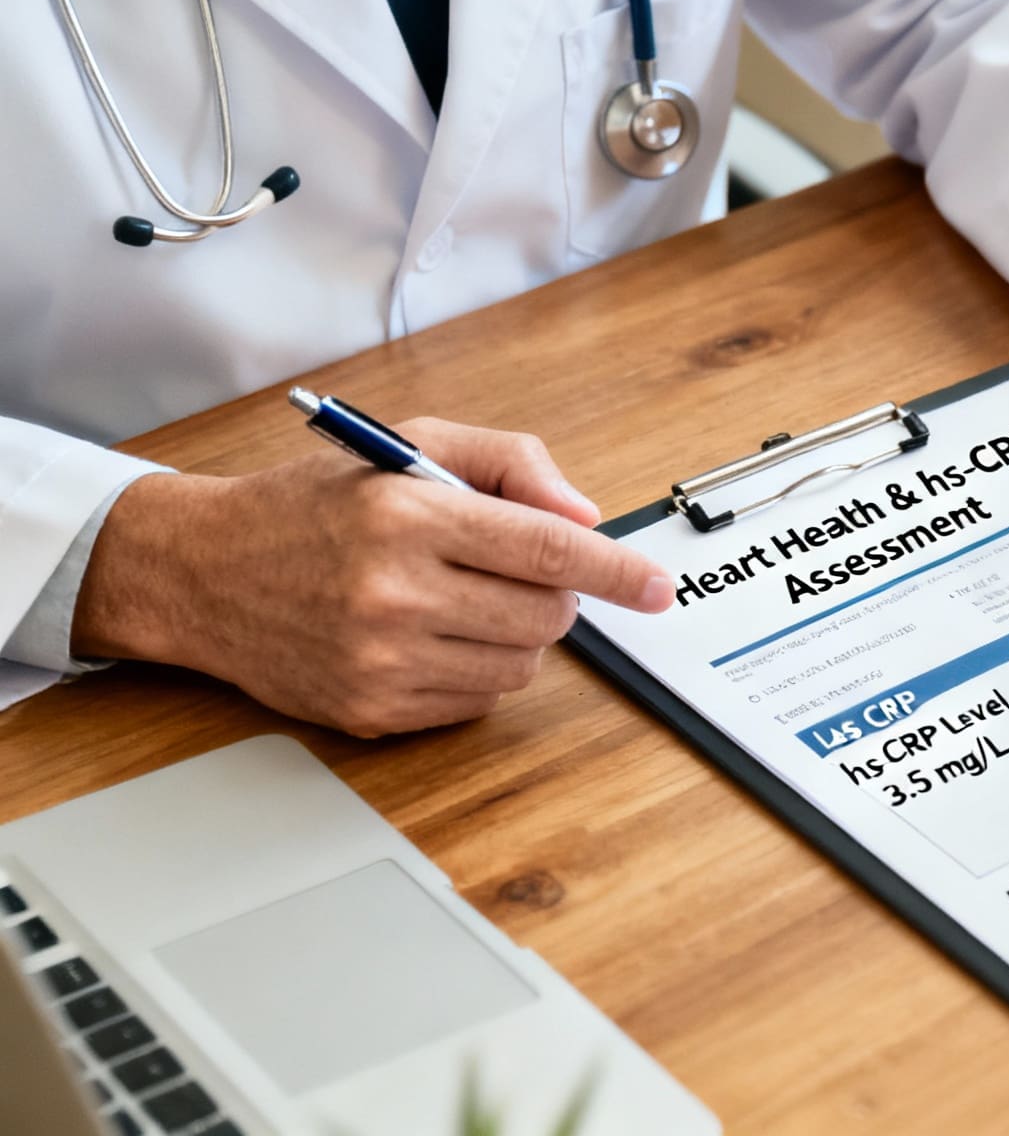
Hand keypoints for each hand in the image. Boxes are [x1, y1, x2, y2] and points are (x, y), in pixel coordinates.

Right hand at [72, 419, 674, 736]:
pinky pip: (477, 703)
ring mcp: (380, 660)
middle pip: (546, 614)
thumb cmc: (312, 505)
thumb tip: (584, 517)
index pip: (546, 551)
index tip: (656, 586)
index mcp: (408, 517)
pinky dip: (476, 671)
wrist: (201, 571)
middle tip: (508, 571)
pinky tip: (429, 635)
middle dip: (553, 593)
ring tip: (461, 599)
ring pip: (521, 665)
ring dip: (516, 634)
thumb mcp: (408, 446)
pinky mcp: (371, 711)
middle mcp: (393, 592)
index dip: (616, 571)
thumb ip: (509, 463)